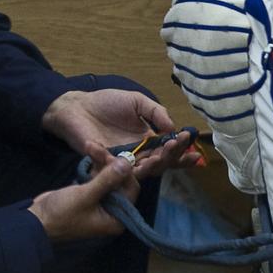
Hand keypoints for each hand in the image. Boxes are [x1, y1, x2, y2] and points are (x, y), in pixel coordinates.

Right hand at [29, 145, 137, 241]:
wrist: (36, 220)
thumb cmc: (62, 213)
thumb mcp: (85, 195)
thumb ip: (107, 179)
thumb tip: (127, 163)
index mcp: (118, 218)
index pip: (131, 190)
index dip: (124, 172)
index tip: (113, 156)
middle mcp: (114, 211)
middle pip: (120, 181)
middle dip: (110, 163)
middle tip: (96, 147)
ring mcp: (102, 202)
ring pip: (108, 177)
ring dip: (101, 161)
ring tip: (90, 145)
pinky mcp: (90, 194)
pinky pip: (98, 178)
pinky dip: (94, 166)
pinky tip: (89, 151)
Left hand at [41, 89, 199, 176]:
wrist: (77, 107)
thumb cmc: (106, 103)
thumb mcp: (137, 101)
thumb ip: (156, 112)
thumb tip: (173, 128)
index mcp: (150, 140)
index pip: (170, 152)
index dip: (184, 155)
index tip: (195, 152)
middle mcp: (140, 154)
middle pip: (162, 164)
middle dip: (172, 157)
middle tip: (175, 145)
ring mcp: (124, 161)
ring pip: (146, 171)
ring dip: (155, 165)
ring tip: (159, 156)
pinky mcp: (108, 164)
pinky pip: (121, 170)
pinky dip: (129, 166)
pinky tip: (136, 158)